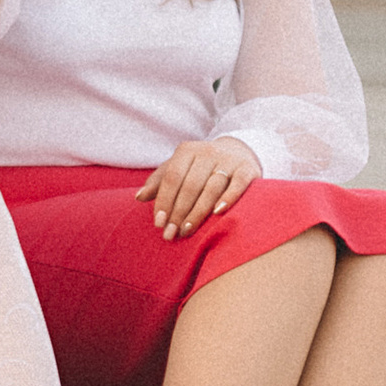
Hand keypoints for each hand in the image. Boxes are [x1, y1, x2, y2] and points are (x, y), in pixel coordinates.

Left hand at [136, 137, 259, 240]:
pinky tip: (218, 213)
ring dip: (198, 211)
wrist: (237, 152)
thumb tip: (138, 197)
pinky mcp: (247, 169)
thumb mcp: (178, 168)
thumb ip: (159, 182)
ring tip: (187, 230)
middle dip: (178, 212)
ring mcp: (228, 160)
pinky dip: (229, 198)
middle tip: (171, 234)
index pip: (172, 178)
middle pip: (190, 185)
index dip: (164, 201)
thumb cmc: (200, 167)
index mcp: (186, 151)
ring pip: (211, 187)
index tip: (159, 224)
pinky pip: (238, 184)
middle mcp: (207, 152)